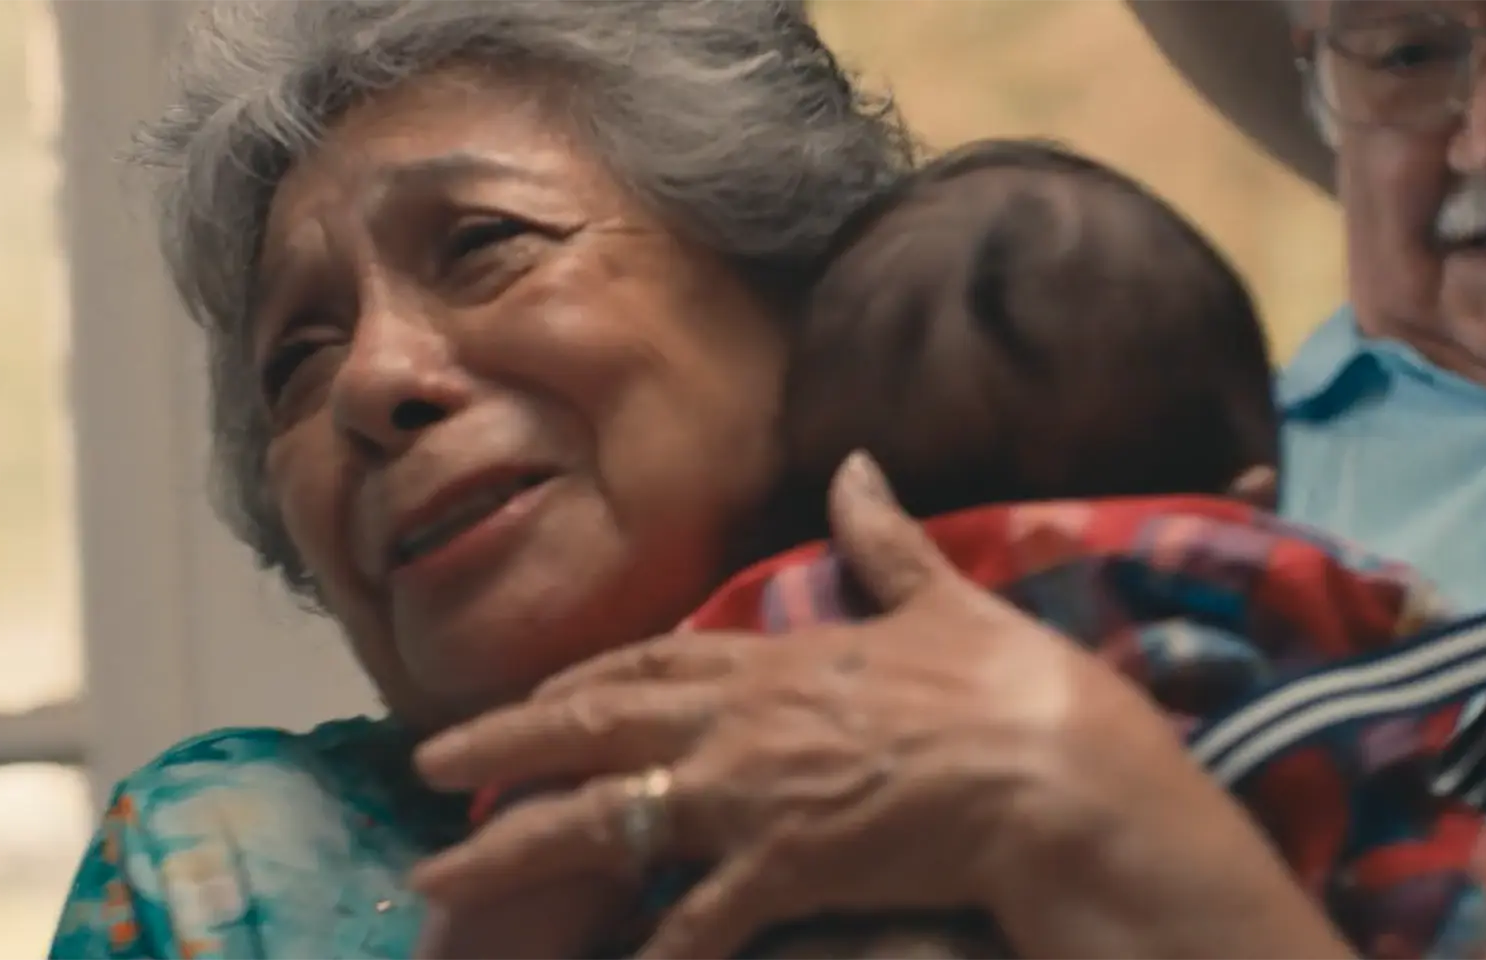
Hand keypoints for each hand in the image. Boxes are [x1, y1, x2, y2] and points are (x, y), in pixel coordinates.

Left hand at [411, 453, 1351, 959]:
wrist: (1061, 774)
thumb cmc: (1012, 687)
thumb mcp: (941, 600)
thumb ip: (883, 538)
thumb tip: (858, 462)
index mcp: (774, 660)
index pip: (646, 665)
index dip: (574, 685)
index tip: (523, 704)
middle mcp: (742, 723)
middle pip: (592, 732)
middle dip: (501, 748)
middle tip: (424, 765)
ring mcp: (754, 796)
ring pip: (605, 821)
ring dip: (514, 850)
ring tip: (442, 878)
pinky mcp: (784, 867)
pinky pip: (696, 920)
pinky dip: (652, 951)